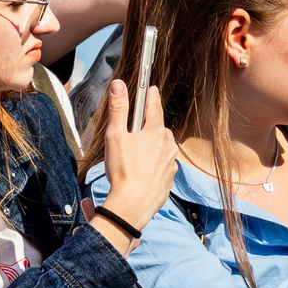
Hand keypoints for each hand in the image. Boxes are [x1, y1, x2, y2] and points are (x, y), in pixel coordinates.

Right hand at [95, 81, 177, 238]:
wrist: (134, 203)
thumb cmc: (124, 169)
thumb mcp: (115, 135)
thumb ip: (119, 109)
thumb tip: (119, 84)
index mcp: (156, 132)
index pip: (154, 108)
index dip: (151, 96)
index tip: (152, 88)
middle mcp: (168, 145)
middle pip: (157, 129)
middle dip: (146, 127)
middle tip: (131, 133)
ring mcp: (171, 162)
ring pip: (161, 147)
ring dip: (150, 147)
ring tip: (133, 156)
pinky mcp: (170, 177)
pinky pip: (162, 164)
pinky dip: (153, 163)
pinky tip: (140, 171)